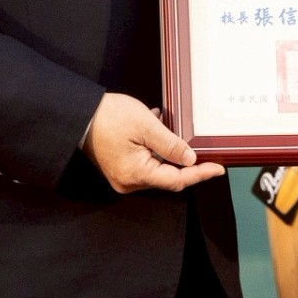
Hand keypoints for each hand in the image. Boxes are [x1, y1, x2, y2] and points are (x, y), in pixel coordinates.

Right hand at [83, 92, 224, 193]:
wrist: (79, 114)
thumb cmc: (109, 117)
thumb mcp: (146, 126)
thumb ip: (171, 145)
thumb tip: (191, 160)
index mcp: (136, 174)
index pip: (177, 180)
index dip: (200, 174)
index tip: (218, 168)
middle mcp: (129, 182)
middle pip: (167, 177)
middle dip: (184, 161)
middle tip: (202, 147)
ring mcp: (122, 176)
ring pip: (156, 168)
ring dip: (169, 151)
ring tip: (173, 127)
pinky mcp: (119, 168)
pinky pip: (144, 163)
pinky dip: (155, 149)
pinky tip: (156, 126)